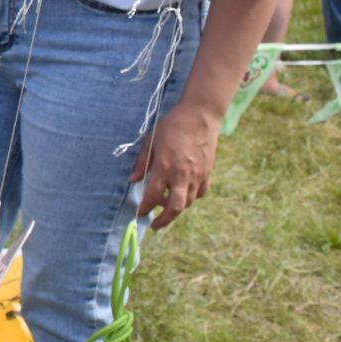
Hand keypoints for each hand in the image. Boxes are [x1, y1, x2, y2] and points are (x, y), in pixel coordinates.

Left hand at [129, 101, 220, 228]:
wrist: (200, 116)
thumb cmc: (172, 126)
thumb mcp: (151, 141)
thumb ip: (142, 163)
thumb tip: (132, 181)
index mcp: (164, 167)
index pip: (153, 196)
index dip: (144, 208)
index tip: (139, 213)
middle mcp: (182, 175)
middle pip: (174, 208)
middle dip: (163, 220)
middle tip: (155, 225)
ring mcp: (197, 175)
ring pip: (188, 202)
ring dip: (176, 207)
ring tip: (166, 205)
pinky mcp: (208, 173)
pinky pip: (200, 193)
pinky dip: (191, 197)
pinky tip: (183, 192)